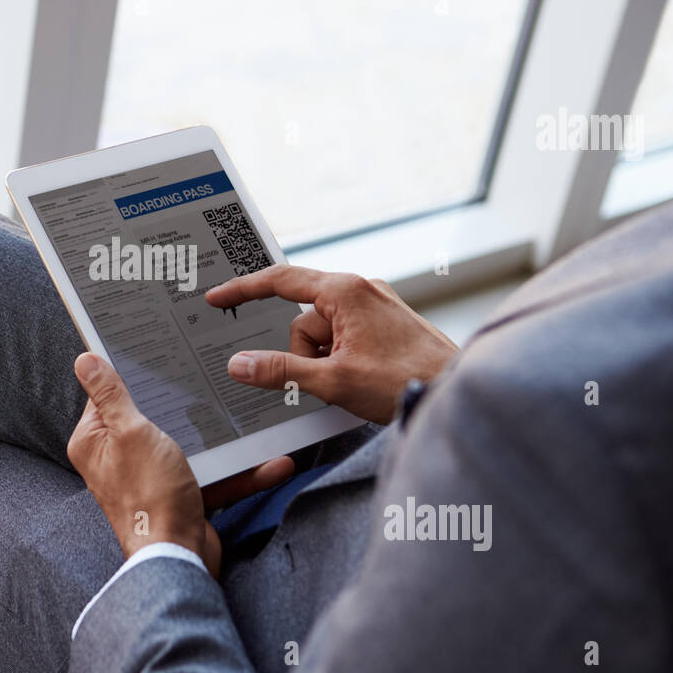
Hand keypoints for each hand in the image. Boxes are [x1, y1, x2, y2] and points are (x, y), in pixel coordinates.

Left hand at [68, 353, 293, 576]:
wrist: (178, 556)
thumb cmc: (148, 497)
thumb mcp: (130, 432)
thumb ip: (110, 395)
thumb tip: (85, 361)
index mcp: (95, 441)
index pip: (107, 395)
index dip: (131, 375)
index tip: (158, 354)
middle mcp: (118, 459)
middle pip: (152, 416)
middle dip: (182, 402)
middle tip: (208, 376)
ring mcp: (151, 476)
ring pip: (188, 443)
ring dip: (219, 437)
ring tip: (247, 415)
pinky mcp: (179, 494)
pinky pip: (210, 472)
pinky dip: (238, 469)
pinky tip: (269, 461)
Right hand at [205, 265, 457, 423]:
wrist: (455, 391)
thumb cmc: (405, 380)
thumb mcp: (333, 381)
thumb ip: (281, 372)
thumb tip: (239, 364)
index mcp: (346, 291)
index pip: (281, 281)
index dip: (244, 290)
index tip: (216, 299)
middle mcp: (361, 290)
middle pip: (303, 319)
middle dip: (303, 353)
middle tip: (324, 381)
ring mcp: (374, 307)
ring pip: (322, 334)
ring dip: (323, 362)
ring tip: (350, 386)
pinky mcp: (384, 325)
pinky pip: (342, 339)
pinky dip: (339, 361)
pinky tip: (357, 382)